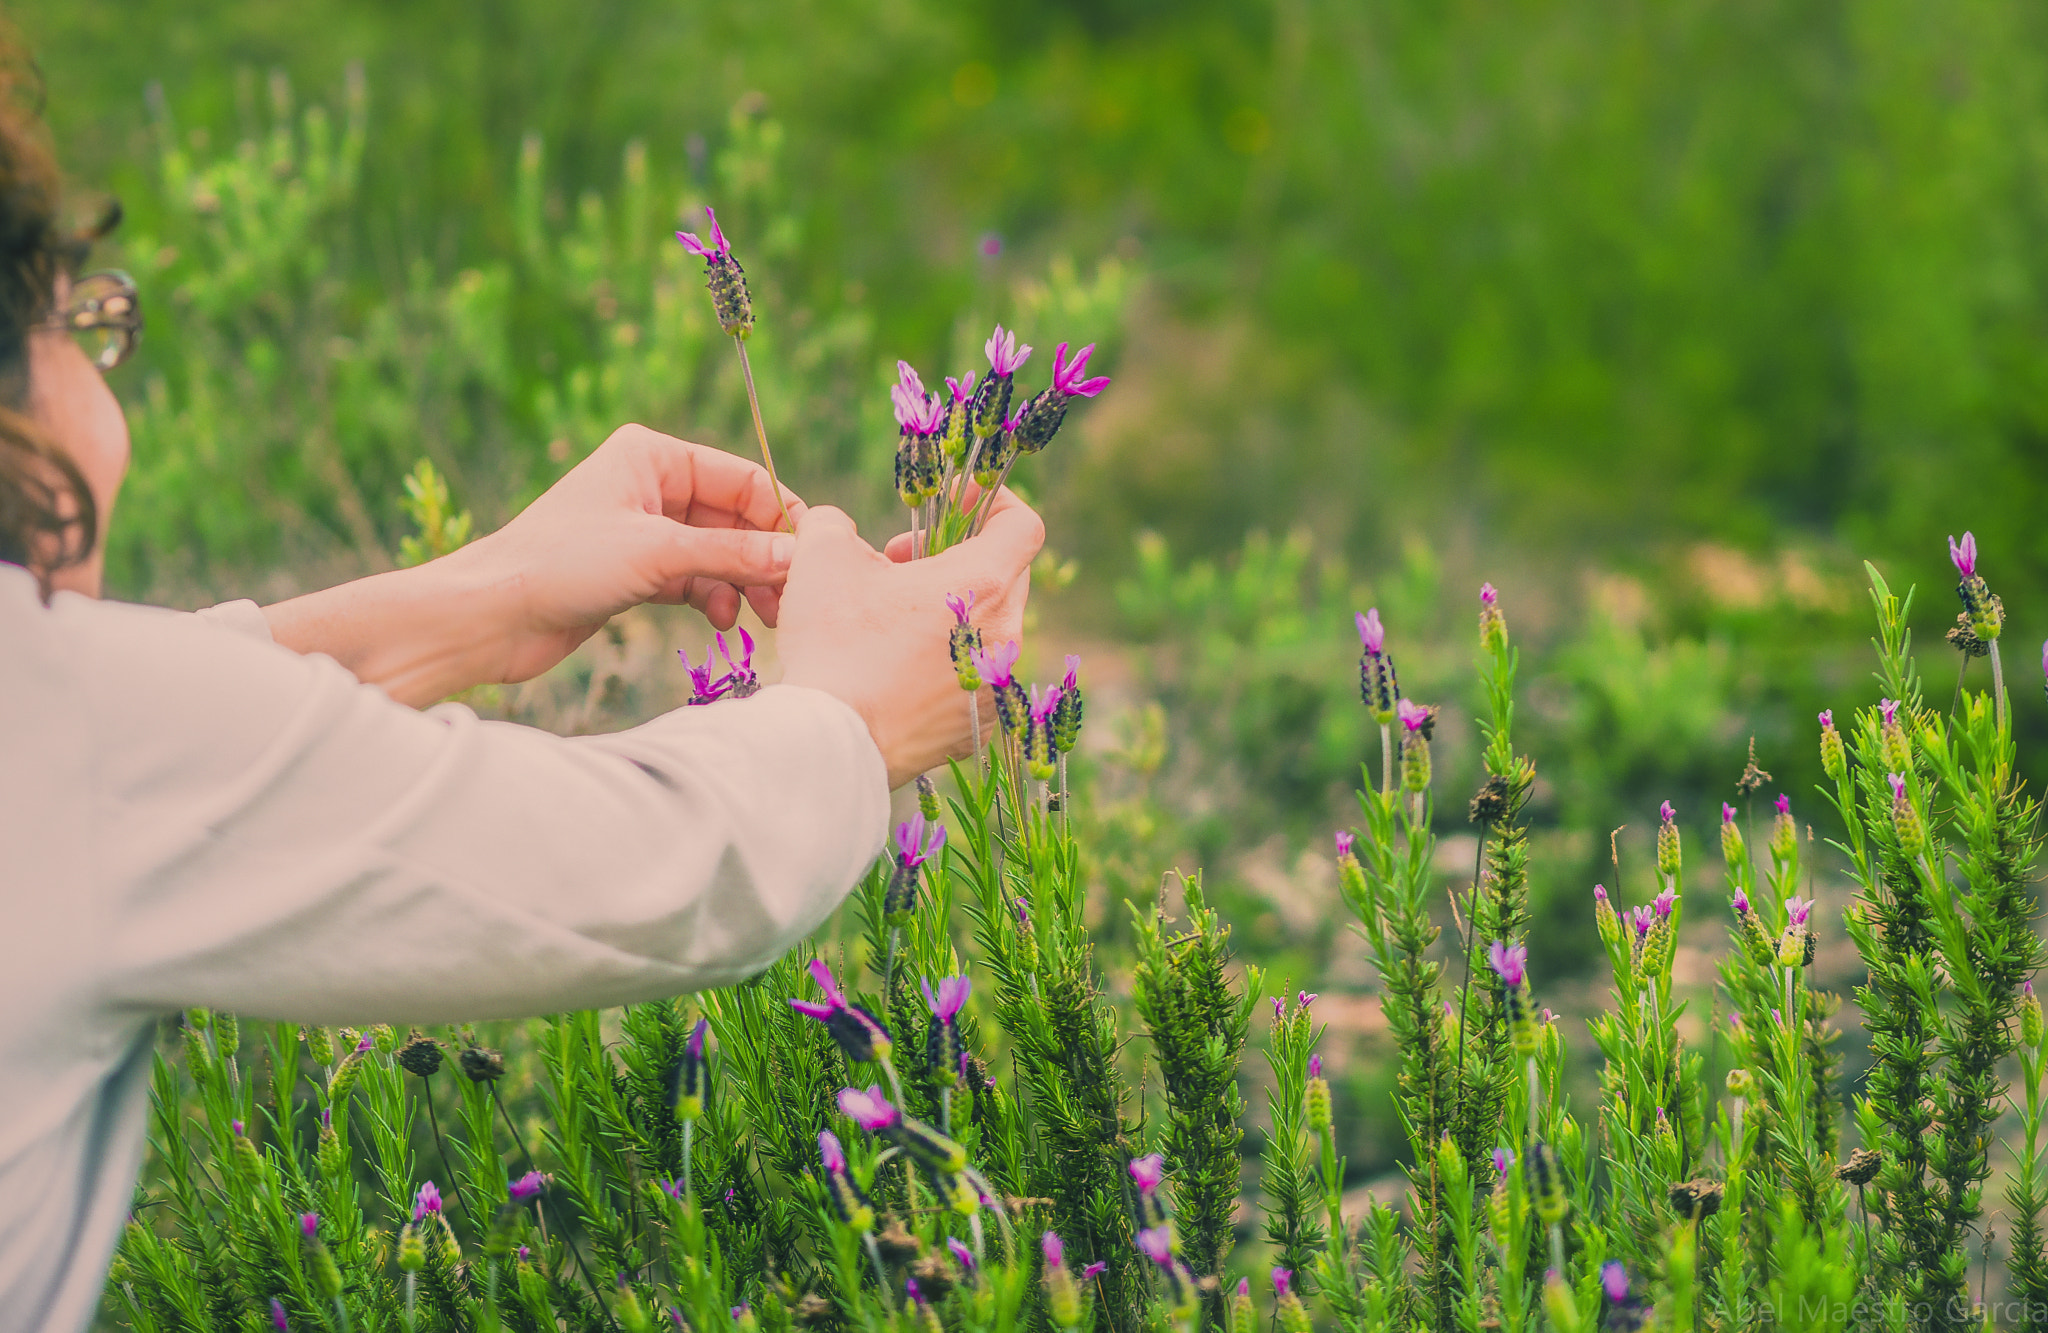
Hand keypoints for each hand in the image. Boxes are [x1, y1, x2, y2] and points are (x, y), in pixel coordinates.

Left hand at [448, 425, 800, 683]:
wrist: (492, 615)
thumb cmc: (562, 564)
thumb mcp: (658, 553)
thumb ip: (733, 556)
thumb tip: (798, 560)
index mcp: (653, 456)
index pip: (742, 479)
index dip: (780, 518)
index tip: (811, 559)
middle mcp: (650, 486)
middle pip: (734, 519)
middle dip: (763, 558)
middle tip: (791, 601)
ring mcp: (643, 531)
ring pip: (717, 553)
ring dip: (740, 584)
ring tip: (760, 618)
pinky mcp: (635, 572)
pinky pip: (694, 579)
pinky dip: (712, 598)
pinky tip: (721, 620)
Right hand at [778, 488, 1043, 788]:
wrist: (832, 743)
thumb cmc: (833, 646)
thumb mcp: (822, 559)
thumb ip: (835, 524)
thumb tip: (837, 527)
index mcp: (983, 584)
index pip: (1022, 525)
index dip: (991, 503)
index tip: (950, 507)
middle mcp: (1005, 636)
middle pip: (1003, 576)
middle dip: (954, 559)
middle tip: (898, 567)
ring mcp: (997, 686)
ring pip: (987, 630)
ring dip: (949, 613)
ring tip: (893, 623)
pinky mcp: (980, 726)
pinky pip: (974, 678)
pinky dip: (947, 664)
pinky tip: (897, 672)